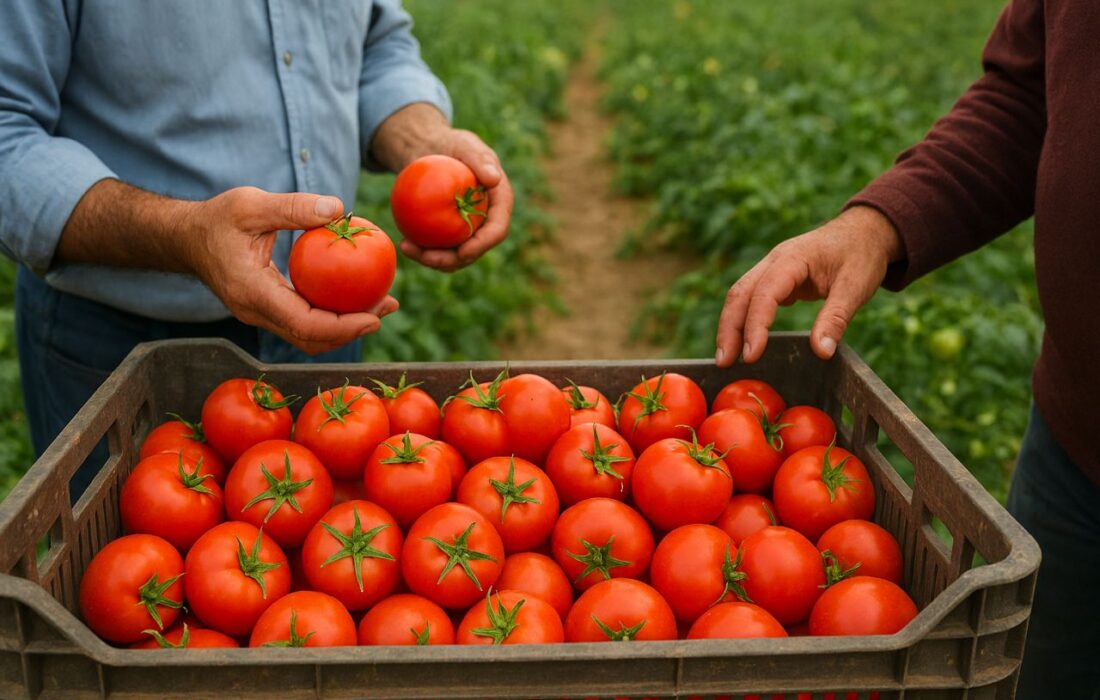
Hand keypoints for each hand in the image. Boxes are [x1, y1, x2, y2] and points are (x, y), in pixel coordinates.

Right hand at [186, 187, 398, 354]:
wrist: (186, 239)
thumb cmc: (216, 219)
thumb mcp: (250, 204)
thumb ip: (292, 207)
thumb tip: (339, 209)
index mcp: (251, 292)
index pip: (303, 324)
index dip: (342, 327)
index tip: (373, 317)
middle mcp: (256, 312)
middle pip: (311, 339)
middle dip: (353, 330)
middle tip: (387, 306)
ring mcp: (260, 315)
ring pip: (309, 336)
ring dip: (346, 326)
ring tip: (381, 304)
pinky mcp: (267, 310)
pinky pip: (304, 322)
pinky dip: (332, 315)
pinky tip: (356, 294)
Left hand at [370, 103, 512, 271]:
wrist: (431, 151)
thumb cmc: (451, 145)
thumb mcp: (465, 144)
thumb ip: (481, 159)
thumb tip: (494, 180)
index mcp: (499, 204)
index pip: (497, 230)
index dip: (483, 245)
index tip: (462, 252)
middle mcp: (486, 222)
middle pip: (474, 250)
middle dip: (452, 261)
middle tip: (427, 258)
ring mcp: (466, 230)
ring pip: (454, 255)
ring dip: (432, 260)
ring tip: (408, 249)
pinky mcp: (447, 234)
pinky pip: (437, 248)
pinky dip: (421, 250)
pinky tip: (403, 243)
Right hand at [715, 206, 903, 366]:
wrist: (863, 230)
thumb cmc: (861, 255)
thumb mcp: (856, 287)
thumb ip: (836, 319)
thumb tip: (821, 352)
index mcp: (794, 258)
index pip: (765, 293)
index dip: (755, 325)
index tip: (752, 355)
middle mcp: (774, 260)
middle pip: (740, 294)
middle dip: (729, 329)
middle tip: (724, 362)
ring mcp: (771, 268)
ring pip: (740, 296)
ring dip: (730, 326)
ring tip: (726, 358)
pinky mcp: (775, 278)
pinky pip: (751, 298)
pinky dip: (743, 320)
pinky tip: (742, 342)